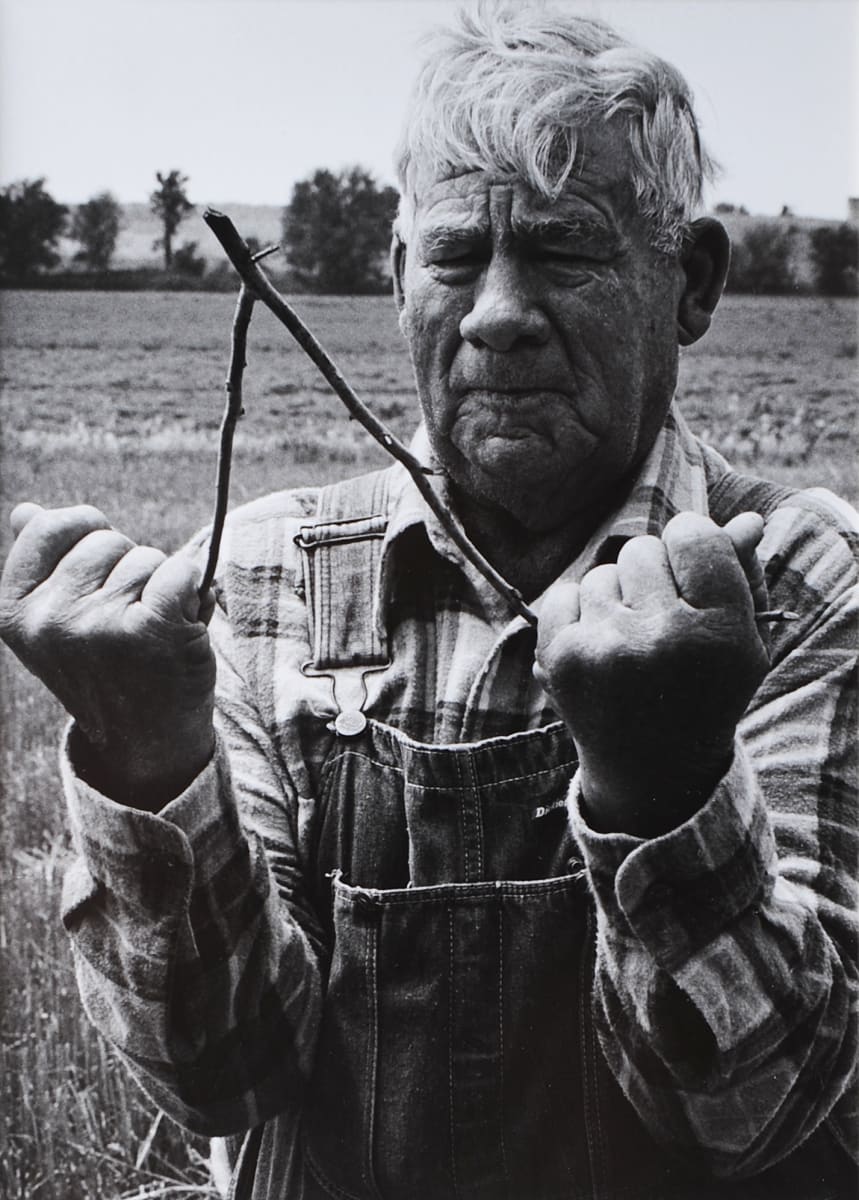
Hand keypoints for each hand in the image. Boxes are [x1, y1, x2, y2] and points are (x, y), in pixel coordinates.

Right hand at [0, 503, 215, 807]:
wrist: (146, 740)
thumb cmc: (108, 667)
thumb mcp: (57, 621)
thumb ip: (44, 564)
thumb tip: (25, 511)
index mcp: (14, 611)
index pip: (50, 526)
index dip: (86, 534)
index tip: (99, 570)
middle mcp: (50, 620)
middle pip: (105, 540)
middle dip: (126, 567)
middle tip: (128, 618)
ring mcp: (99, 627)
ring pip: (147, 558)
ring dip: (161, 586)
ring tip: (152, 631)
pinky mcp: (151, 633)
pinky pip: (181, 571)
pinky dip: (194, 586)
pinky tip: (186, 617)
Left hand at [534, 512, 769, 835]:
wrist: (652, 768)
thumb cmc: (703, 690)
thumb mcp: (742, 641)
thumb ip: (742, 575)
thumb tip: (744, 519)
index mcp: (720, 633)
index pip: (693, 535)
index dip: (691, 544)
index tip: (690, 570)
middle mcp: (663, 639)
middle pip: (643, 549)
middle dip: (651, 576)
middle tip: (661, 623)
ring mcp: (606, 649)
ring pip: (602, 574)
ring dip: (615, 600)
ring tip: (631, 645)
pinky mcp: (561, 658)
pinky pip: (563, 594)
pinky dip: (578, 614)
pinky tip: (599, 649)